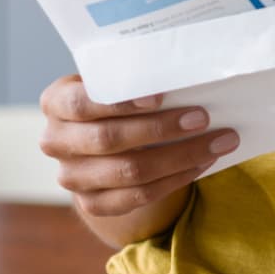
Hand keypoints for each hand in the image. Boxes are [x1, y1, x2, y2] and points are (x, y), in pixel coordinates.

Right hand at [37, 74, 237, 217]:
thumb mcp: (115, 80)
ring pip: (129, 172)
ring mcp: (71, 177)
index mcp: (57, 101)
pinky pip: (138, 196)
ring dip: (180, 157)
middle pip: (108, 139)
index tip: (160, 97)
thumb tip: (188, 70)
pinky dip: (175, 180)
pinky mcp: (92, 203)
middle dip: (161, 129)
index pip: (82, 103)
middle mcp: (56, 141)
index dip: (120, 102)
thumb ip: (136, 77)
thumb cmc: (118, 98)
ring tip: (219, 142)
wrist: (104, 141)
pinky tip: (202, 163)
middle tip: (203, 118)